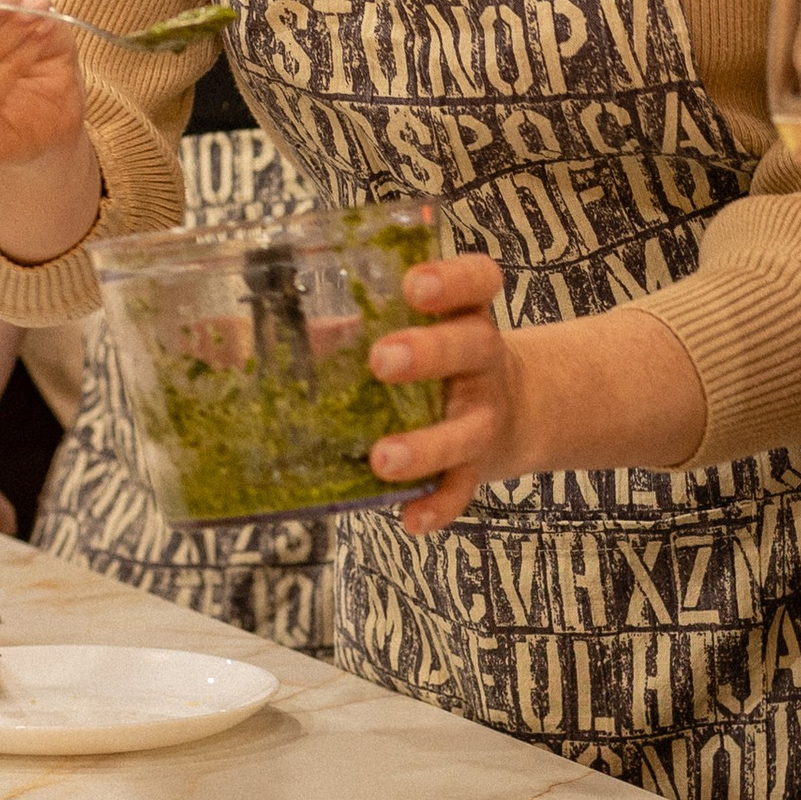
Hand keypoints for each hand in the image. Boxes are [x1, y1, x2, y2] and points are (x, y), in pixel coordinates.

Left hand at [365, 252, 518, 534]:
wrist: (517, 409)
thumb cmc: (444, 358)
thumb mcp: (422, 327)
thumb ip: (364, 323)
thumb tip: (283, 329)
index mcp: (465, 314)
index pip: (477, 283)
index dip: (452, 281)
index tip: (413, 285)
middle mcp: (483, 360)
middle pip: (470, 348)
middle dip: (428, 353)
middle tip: (380, 360)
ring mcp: (485, 415)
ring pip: (466, 430)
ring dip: (426, 445)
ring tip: (382, 459)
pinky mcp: (480, 465)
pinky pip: (463, 489)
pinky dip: (439, 505)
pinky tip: (411, 519)